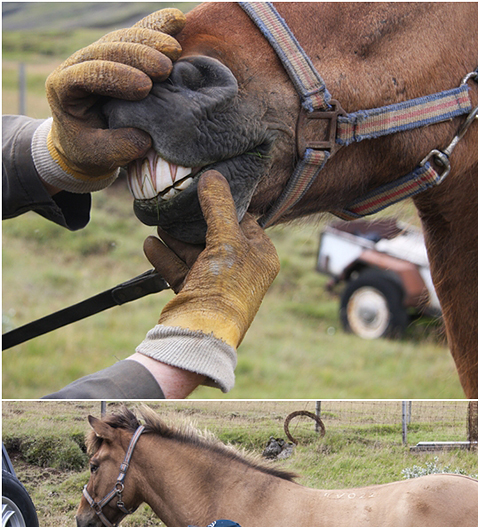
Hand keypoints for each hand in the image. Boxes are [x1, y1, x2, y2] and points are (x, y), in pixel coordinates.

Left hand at [36, 9, 185, 191]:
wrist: (86, 141)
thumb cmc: (89, 150)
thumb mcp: (97, 156)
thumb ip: (117, 148)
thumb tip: (144, 138)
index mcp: (65, 88)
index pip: (87, 73)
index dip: (115, 76)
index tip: (145, 87)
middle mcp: (80, 64)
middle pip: (106, 49)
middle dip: (136, 54)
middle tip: (165, 67)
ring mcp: (101, 56)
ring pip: (122, 38)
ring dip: (149, 39)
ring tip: (174, 50)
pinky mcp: (121, 54)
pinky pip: (138, 35)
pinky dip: (158, 27)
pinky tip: (178, 19)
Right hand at [136, 170, 280, 391]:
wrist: (201, 333)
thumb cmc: (224, 287)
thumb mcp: (226, 240)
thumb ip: (219, 206)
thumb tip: (213, 175)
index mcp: (261, 256)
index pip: (246, 220)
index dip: (226, 203)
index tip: (206, 185)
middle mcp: (242, 269)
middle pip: (217, 234)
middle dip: (195, 219)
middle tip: (177, 199)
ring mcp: (218, 282)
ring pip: (195, 251)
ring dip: (176, 236)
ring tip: (159, 219)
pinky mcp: (196, 292)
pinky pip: (179, 268)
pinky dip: (165, 256)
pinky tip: (150, 243)